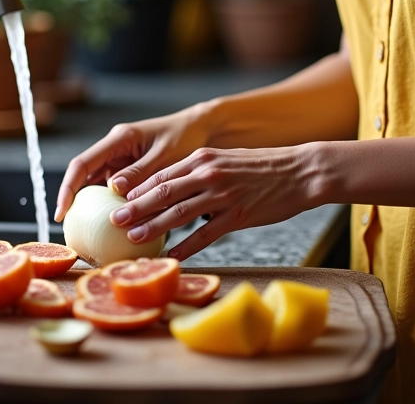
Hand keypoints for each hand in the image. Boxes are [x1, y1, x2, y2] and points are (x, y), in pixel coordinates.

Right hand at [54, 105, 211, 221]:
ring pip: (100, 184)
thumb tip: (113, 189)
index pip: (82, 163)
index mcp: (119, 138)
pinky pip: (116, 189)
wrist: (202, 128)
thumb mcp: (164, 155)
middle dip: (75, 199)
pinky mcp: (132, 170)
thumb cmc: (185, 137)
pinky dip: (115, 205)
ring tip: (90, 232)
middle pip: (85, 174)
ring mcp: (122, 159)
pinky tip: (118, 224)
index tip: (61, 211)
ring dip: (96, 205)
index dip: (68, 187)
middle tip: (71, 228)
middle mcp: (116, 148)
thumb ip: (140, 172)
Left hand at [108, 144, 317, 260]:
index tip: (119, 199)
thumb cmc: (262, 166)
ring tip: (134, 239)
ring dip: (153, 227)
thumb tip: (175, 187)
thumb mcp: (226, 158)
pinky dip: (186, 246)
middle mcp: (208, 174)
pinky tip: (172, 256)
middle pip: (163, 192)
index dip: (138, 188)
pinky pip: (205, 234)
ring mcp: (222, 195)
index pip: (162, 174)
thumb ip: (200, 171)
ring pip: (178, 214)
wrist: (300, 171)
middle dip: (135, 207)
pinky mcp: (238, 216)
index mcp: (202, 158)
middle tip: (115, 220)